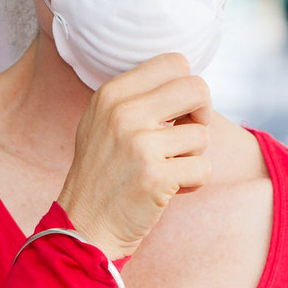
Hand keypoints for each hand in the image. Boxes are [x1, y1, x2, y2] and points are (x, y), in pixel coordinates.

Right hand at [56, 53, 212, 259]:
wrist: (84, 225)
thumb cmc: (103, 172)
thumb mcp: (103, 120)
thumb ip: (138, 96)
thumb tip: (186, 81)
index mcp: (112, 93)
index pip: (174, 62)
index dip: (187, 87)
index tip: (180, 111)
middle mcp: (124, 112)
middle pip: (196, 88)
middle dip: (202, 113)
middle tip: (188, 134)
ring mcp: (139, 144)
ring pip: (202, 134)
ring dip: (193, 156)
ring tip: (168, 168)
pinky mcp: (155, 176)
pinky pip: (203, 168)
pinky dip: (194, 181)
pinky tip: (169, 188)